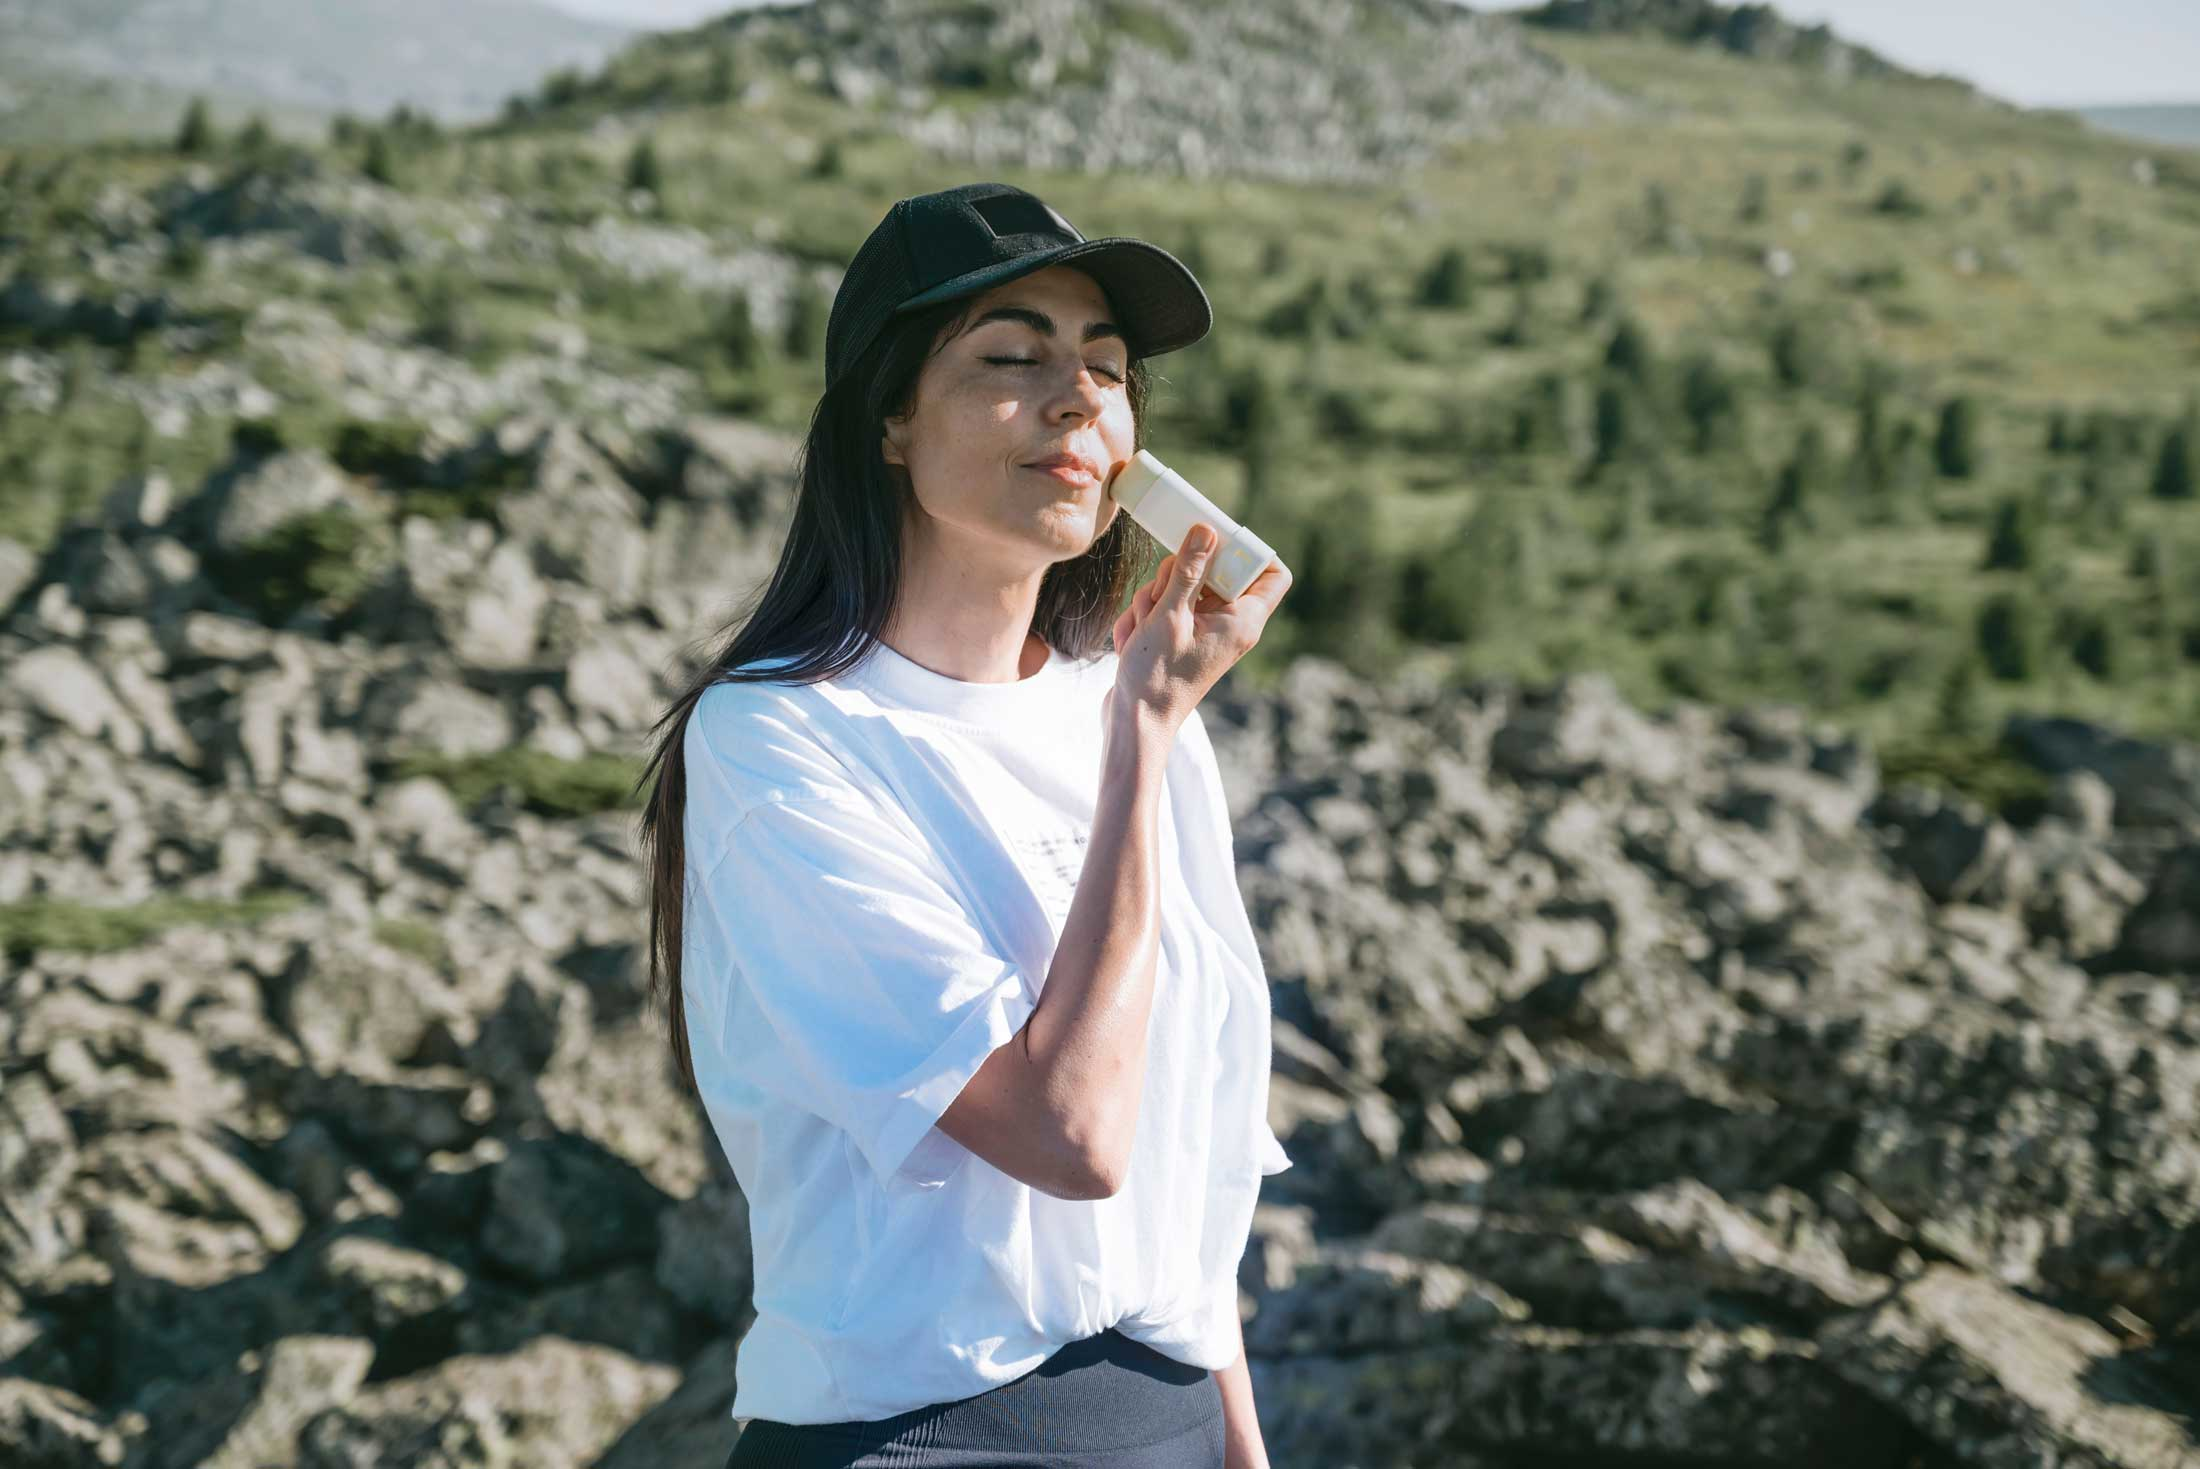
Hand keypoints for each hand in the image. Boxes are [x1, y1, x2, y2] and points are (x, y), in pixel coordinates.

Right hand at [1110, 521, 1290, 737]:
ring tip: (1144, 629)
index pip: (1272, 572)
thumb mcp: (1170, 615)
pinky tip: (1134, 639)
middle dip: (1177, 576)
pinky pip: (1163, 605)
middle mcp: (1230, 623)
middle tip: (1163, 599)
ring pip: (1180, 585)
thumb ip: (1189, 570)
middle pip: (1213, 571)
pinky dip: (1145, 616)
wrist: (1135, 721)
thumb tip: (1208, 531)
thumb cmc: (1157, 676)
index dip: (1249, 550)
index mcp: (1243, 620)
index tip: (1215, 540)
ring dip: (1153, 599)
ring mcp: (1203, 629)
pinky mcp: (1180, 635)